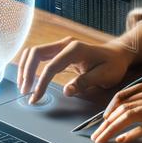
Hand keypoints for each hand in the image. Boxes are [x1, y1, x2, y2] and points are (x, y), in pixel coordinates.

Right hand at [13, 36, 133, 103]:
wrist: (118, 54)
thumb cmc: (113, 65)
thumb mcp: (104, 76)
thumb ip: (85, 82)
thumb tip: (67, 91)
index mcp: (75, 49)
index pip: (51, 66)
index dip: (41, 83)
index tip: (35, 98)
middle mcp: (65, 44)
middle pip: (36, 53)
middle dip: (27, 72)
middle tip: (25, 91)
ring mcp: (61, 46)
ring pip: (34, 52)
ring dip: (26, 68)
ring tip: (24, 86)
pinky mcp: (60, 51)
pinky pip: (40, 56)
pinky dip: (31, 66)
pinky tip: (29, 79)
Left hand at [90, 83, 141, 142]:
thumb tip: (139, 120)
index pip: (125, 96)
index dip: (110, 108)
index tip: (102, 121)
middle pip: (123, 106)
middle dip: (105, 122)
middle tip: (96, 135)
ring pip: (129, 115)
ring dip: (111, 129)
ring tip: (102, 140)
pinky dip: (130, 134)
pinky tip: (123, 141)